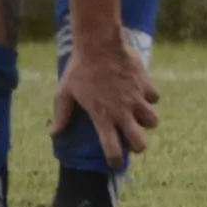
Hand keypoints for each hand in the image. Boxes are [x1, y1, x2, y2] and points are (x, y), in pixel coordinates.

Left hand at [51, 40, 158, 169]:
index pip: (112, 149)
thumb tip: (53, 133)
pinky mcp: (146, 84)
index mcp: (103, 118)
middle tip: (133, 141)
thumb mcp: (64, 93)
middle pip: (140, 143)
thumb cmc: (79, 70)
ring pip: (153, 121)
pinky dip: (149, 98)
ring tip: (139, 116)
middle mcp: (123, 112)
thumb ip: (61, 116)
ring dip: (147, 122)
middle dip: (138, 146)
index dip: (115, 160)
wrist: (99, 43)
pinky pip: (154, 97)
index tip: (115, 162)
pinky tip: (140, 93)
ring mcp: (137, 98)